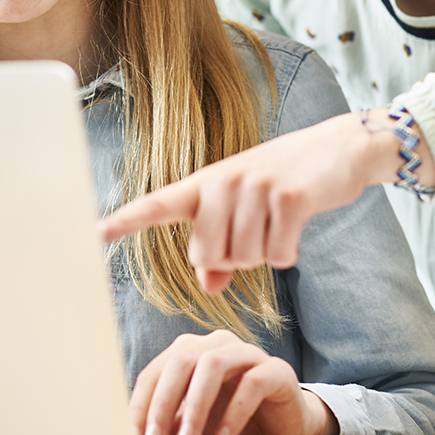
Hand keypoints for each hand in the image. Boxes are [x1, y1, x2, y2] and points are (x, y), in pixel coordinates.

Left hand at [96, 110, 433, 293]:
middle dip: (235, 258)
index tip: (95, 231)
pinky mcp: (288, 199)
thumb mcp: (246, 211)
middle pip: (209, 255)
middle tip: (257, 229)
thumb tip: (210, 284)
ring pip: (245, 259)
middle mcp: (223, 182)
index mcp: (205, 184)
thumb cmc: (284, 185)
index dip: (126, 220)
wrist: (339, 149)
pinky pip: (278, 255)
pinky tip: (296, 229)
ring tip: (278, 222)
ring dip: (266, 254)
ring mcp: (254, 188)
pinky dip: (289, 252)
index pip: (158, 204)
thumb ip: (221, 250)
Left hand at [130, 330, 338, 434]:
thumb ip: (170, 426)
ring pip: (213, 365)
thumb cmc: (233, 423)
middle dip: (163, 402)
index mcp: (191, 352)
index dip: (141, 402)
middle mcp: (217, 345)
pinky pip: (253, 383)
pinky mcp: (277, 370)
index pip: (156, 371)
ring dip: (195, 405)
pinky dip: (234, 412)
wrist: (285, 428)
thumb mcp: (195, 425)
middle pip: (181, 361)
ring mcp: (248, 354)